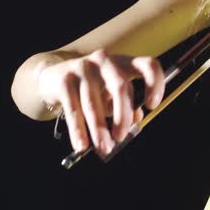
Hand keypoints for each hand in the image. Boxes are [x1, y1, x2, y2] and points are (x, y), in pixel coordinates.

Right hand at [36, 49, 164, 156]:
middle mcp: (105, 61)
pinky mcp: (65, 80)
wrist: (54, 77)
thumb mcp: (111, 93)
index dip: (154, 83)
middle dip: (123, 115)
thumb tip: (137, 119)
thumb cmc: (92, 87)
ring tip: (103, 147)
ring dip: (99, 129)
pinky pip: (73, 110)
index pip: (147, 65)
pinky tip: (81, 145)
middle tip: (121, 137)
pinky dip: (78, 130)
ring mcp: (84, 68)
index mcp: (123, 63)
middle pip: (121, 87)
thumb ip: (125, 104)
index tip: (152, 105)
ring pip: (94, 103)